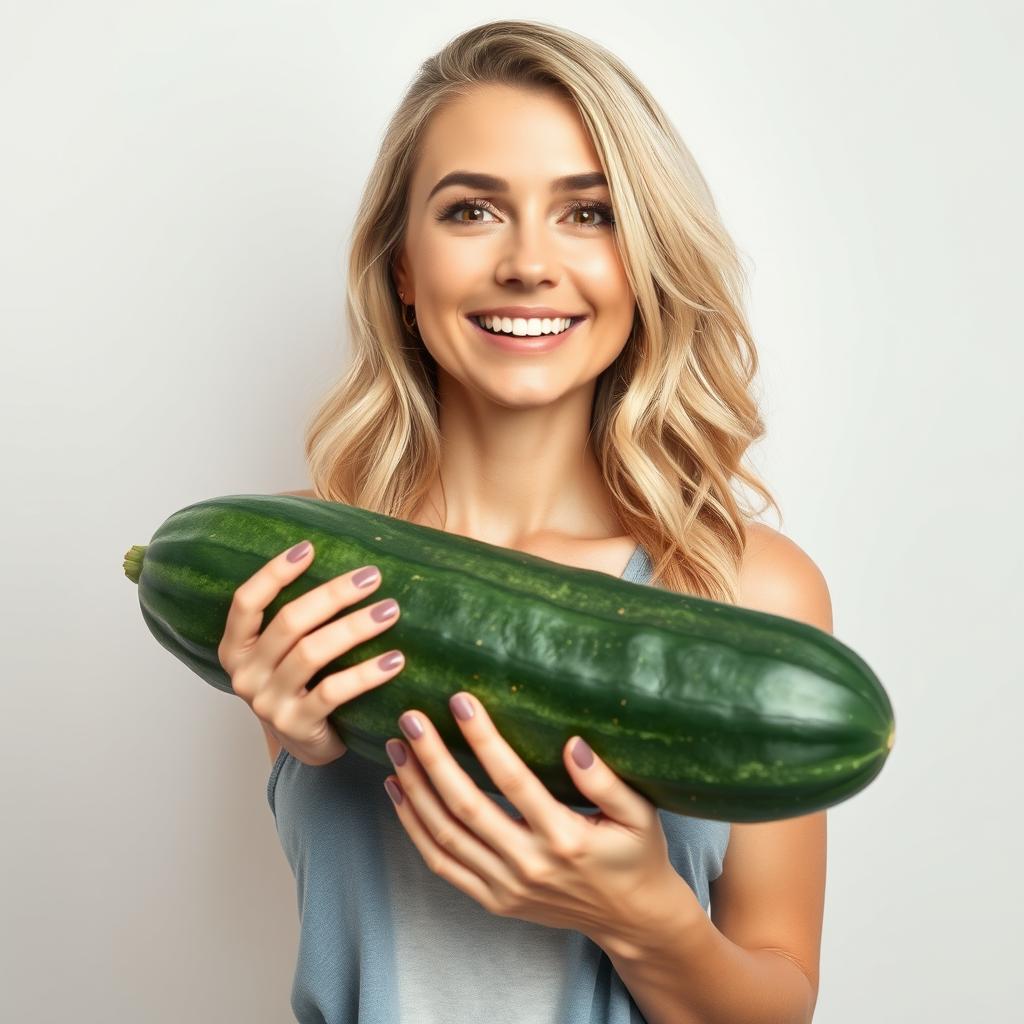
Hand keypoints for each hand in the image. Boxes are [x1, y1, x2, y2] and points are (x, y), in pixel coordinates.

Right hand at [217, 539, 405, 765]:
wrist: (305, 742)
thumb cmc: (301, 683)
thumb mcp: (286, 651)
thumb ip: (301, 616)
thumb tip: (348, 565)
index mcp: (235, 648)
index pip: (246, 602)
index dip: (274, 573)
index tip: (310, 548)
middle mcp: (245, 674)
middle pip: (289, 622)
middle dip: (333, 594)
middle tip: (372, 577)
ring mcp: (267, 702)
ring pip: (312, 653)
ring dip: (355, 627)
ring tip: (391, 610)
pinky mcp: (297, 725)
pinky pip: (334, 692)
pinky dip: (367, 673)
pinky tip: (396, 660)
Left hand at [381, 691, 696, 946]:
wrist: (631, 919)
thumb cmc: (636, 855)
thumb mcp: (639, 815)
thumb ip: (607, 780)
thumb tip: (572, 744)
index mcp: (565, 837)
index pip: (512, 780)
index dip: (482, 739)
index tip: (460, 701)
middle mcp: (529, 864)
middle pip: (466, 806)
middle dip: (432, 759)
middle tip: (410, 719)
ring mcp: (506, 887)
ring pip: (445, 836)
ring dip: (415, 790)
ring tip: (397, 749)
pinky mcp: (493, 900)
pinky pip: (442, 864)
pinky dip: (415, 829)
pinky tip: (401, 794)